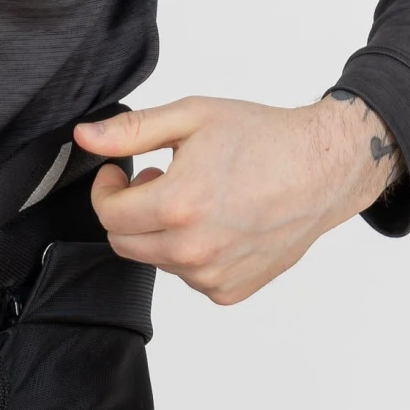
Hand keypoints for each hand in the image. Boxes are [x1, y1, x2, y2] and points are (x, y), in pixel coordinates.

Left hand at [74, 95, 403, 304]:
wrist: (324, 169)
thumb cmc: (264, 138)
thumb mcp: (194, 117)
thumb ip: (133, 131)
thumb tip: (85, 138)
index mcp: (177, 206)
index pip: (109, 215)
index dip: (106, 190)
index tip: (118, 173)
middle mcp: (191, 249)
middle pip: (125, 243)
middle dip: (131, 212)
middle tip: (160, 181)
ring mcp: (209, 276)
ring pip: (156, 260)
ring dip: (163, 232)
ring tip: (199, 198)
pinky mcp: (226, 292)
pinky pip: (188, 276)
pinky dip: (192, 252)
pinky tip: (220, 223)